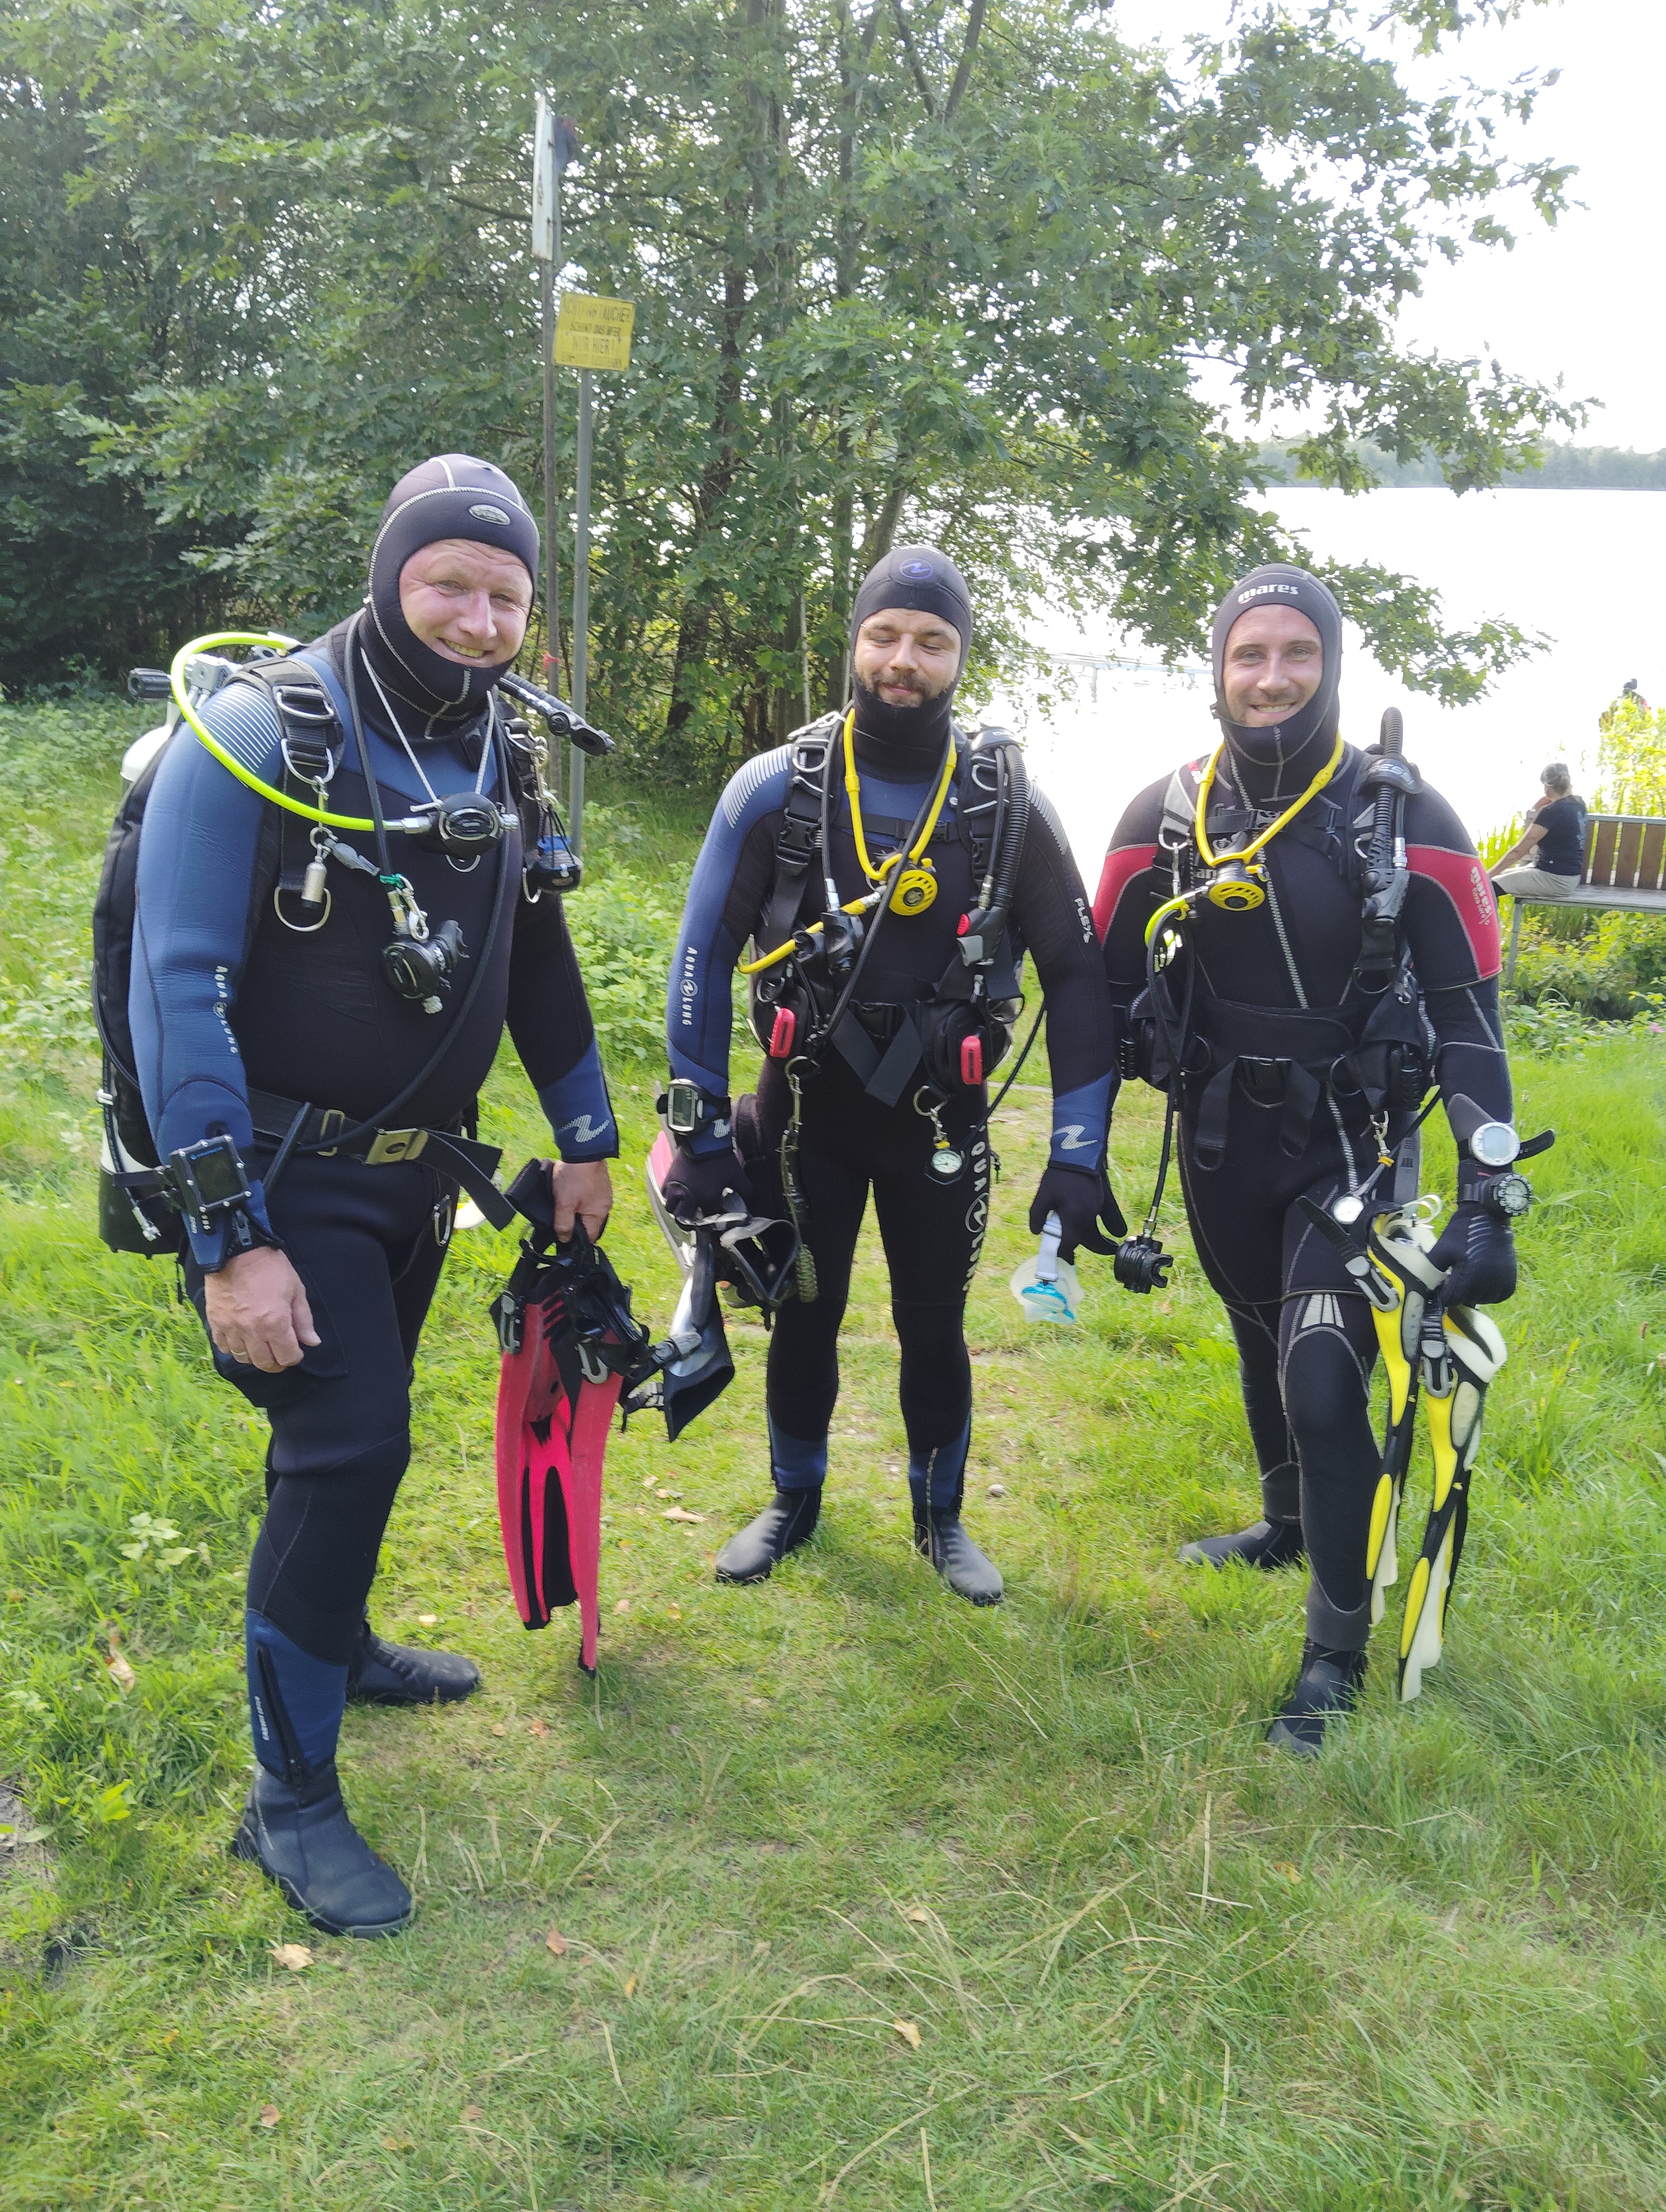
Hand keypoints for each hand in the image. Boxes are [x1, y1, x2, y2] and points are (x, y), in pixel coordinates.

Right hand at [204, 1246, 318, 1371]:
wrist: (235, 1250)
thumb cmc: (270, 1267)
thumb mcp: (296, 1289)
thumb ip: (303, 1319)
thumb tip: (312, 1342)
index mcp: (275, 1323)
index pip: (287, 1356)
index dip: (295, 1357)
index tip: (296, 1350)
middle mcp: (252, 1330)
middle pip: (265, 1363)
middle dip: (276, 1363)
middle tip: (280, 1355)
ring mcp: (231, 1328)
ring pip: (243, 1358)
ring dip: (255, 1357)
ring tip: (262, 1347)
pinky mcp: (215, 1322)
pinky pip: (224, 1347)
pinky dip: (234, 1349)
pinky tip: (242, 1340)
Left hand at [552, 1158, 612, 1242]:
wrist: (583, 1149)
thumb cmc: (574, 1177)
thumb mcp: (564, 1204)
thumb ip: (564, 1224)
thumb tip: (565, 1239)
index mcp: (599, 1214)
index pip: (590, 1237)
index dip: (577, 1240)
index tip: (563, 1234)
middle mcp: (606, 1206)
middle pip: (589, 1224)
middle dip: (576, 1223)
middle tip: (561, 1216)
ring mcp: (605, 1194)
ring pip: (589, 1210)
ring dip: (578, 1209)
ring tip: (565, 1202)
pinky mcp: (601, 1183)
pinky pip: (591, 1198)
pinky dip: (581, 1198)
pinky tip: (572, 1191)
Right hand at [661, 1142, 749, 1227]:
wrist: (703, 1141)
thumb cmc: (721, 1159)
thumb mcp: (738, 1175)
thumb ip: (744, 1190)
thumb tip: (747, 1200)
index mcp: (708, 1199)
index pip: (709, 1218)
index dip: (712, 1220)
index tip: (715, 1217)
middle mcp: (690, 1198)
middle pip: (685, 1220)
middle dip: (690, 1223)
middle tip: (694, 1221)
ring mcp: (677, 1189)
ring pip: (671, 1210)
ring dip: (677, 1212)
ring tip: (683, 1210)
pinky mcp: (669, 1179)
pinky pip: (665, 1194)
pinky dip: (669, 1198)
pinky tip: (676, 1196)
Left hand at [1029, 1162, 1125, 1261]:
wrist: (1078, 1152)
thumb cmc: (1059, 1175)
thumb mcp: (1042, 1196)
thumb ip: (1037, 1216)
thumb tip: (1036, 1232)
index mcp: (1074, 1218)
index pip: (1069, 1244)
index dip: (1061, 1251)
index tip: (1054, 1255)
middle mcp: (1089, 1216)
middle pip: (1088, 1241)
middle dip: (1081, 1249)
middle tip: (1070, 1257)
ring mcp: (1098, 1207)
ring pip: (1097, 1231)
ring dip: (1095, 1242)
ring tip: (1097, 1249)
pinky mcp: (1103, 1198)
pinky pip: (1108, 1218)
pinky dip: (1109, 1227)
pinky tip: (1112, 1233)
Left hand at [1429, 1200, 1516, 1306]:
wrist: (1488, 1216)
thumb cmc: (1462, 1232)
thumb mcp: (1442, 1249)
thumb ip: (1432, 1270)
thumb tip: (1425, 1288)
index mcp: (1468, 1276)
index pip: (1451, 1298)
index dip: (1443, 1295)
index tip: (1440, 1287)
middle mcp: (1487, 1282)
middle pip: (1467, 1300)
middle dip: (1457, 1293)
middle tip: (1453, 1280)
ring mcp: (1502, 1281)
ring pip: (1483, 1300)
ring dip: (1474, 1295)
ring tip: (1467, 1281)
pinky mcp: (1511, 1278)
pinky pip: (1500, 1296)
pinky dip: (1491, 1294)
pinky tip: (1482, 1285)